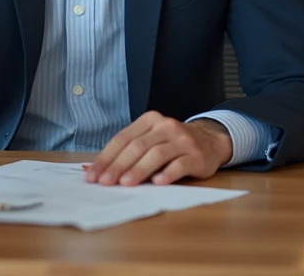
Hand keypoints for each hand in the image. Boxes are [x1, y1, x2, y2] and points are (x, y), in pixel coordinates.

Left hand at [85, 113, 231, 186]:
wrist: (210, 141)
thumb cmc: (172, 144)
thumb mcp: (152, 139)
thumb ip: (129, 151)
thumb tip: (98, 170)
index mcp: (149, 120)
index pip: (122, 138)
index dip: (106, 157)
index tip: (93, 175)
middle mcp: (165, 126)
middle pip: (137, 146)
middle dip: (118, 165)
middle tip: (105, 182)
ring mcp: (182, 140)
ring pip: (156, 154)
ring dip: (139, 170)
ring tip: (125, 184)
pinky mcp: (197, 155)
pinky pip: (180, 164)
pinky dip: (168, 173)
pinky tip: (158, 183)